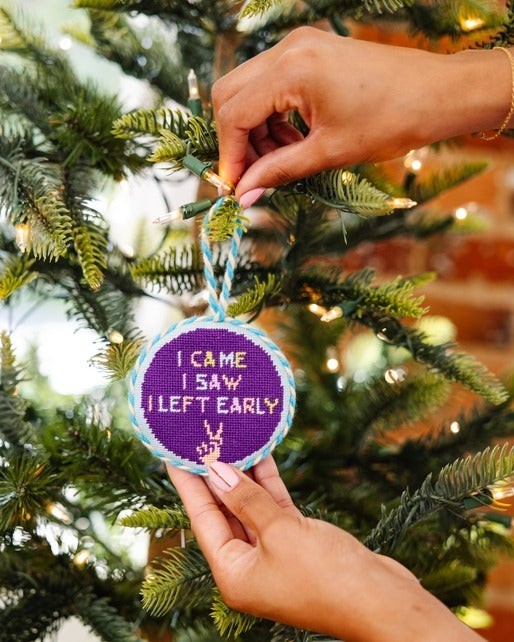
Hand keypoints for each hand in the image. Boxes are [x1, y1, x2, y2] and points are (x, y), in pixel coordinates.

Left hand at [167, 457, 482, 641]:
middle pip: (223, 510)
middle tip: (200, 437)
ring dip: (242, 473)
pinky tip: (261, 454)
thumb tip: (216, 471)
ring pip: (249, 505)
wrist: (383, 601)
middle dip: (213, 474)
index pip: (201, 518)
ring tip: (228, 437)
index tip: (173, 453)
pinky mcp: (297, 542)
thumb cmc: (328, 577)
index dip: (187, 483)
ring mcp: (273, 553)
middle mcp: (249, 565)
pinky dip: (267, 483)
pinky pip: (273, 506)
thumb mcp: (281, 533)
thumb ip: (247, 500)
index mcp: (234, 573)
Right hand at [212, 26, 512, 205]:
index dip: (230, 155)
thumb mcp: (329, 152)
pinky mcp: (311, 51)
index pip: (234, 114)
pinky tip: (292, 140)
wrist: (438, 94)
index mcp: (293, 69)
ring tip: (281, 159)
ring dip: (255, 130)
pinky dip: (273, 115)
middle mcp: (290, 48)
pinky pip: (271, 83)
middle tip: (253, 174)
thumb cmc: (392, 121)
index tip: (235, 187)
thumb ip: (279, 171)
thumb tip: (244, 195)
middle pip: (231, 94)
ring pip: (249, 89)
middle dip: (237, 140)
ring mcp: (300, 45)